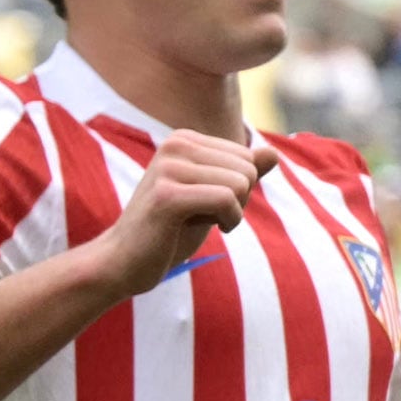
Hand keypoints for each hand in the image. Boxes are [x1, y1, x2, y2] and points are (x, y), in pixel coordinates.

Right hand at [85, 131, 273, 301]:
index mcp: (184, 139)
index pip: (248, 158)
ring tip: (197, 221)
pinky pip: (226, 200)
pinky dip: (228, 221)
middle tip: (202, 215)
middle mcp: (175, 144)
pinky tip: (201, 229)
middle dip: (238, 201)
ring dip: (232, 213)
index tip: (205, 203)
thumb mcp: (214, 196)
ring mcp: (168, 167)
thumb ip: (243, 173)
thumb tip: (274, 152)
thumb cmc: (172, 229)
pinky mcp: (166, 195)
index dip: (238, 190)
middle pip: (248, 170)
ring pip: (240, 185)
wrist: (125, 261)